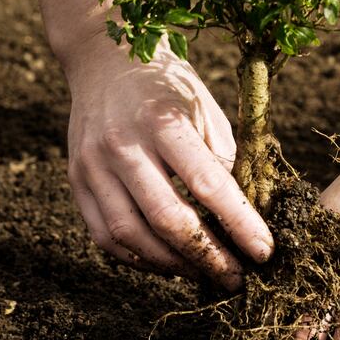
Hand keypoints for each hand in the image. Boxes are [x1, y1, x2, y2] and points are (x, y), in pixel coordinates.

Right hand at [62, 37, 273, 289]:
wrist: (104, 61)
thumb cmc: (168, 89)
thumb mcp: (207, 112)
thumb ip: (222, 164)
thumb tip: (243, 221)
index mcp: (163, 120)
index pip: (208, 184)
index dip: (240, 224)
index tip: (264, 253)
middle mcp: (122, 145)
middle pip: (167, 218)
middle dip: (208, 257)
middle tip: (236, 278)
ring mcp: (92, 165)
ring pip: (132, 236)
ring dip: (173, 265)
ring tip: (204, 274)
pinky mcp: (76, 182)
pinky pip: (106, 237)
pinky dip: (139, 259)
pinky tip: (168, 263)